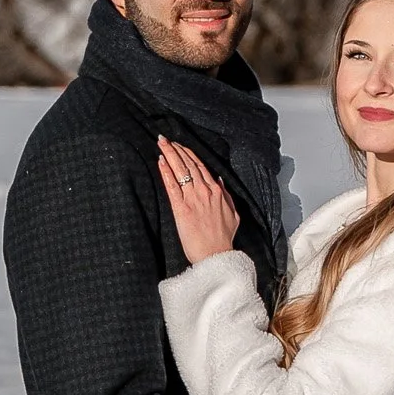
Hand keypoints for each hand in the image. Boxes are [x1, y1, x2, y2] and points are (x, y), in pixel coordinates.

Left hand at [158, 136, 239, 263]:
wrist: (216, 254)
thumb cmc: (223, 238)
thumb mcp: (233, 214)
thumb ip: (226, 196)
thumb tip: (220, 181)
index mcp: (217, 192)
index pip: (201, 167)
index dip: (189, 154)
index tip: (180, 146)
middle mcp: (205, 191)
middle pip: (189, 164)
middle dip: (176, 149)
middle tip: (165, 139)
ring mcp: (193, 198)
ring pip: (180, 170)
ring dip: (170, 154)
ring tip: (161, 143)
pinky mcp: (181, 208)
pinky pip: (172, 185)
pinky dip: (166, 172)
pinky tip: (160, 161)